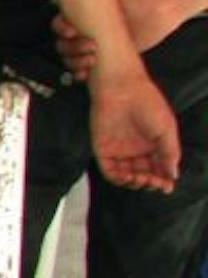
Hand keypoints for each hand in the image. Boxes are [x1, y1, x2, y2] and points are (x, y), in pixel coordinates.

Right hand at [53, 0, 190, 80]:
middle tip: (91, 45)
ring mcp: (93, 44)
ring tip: (92, 59)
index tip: (72, 31)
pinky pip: (84, 69)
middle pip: (62, 44)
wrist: (163, 8)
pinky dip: (80, 73)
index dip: (61, 29)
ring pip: (70, 58)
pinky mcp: (105, 57)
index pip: (59, 24)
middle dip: (71, 48)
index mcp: (82, 13)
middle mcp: (85, 28)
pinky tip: (86, 73)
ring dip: (75, 62)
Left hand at [89, 67, 181, 192]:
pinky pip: (110, 171)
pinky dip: (118, 178)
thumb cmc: (147, 104)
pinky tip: (128, 177)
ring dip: (135, 183)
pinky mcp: (103, 151)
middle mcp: (137, 150)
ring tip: (142, 179)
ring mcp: (120, 151)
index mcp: (154, 145)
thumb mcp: (166, 129)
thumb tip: (174, 174)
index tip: (167, 187)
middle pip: (144, 175)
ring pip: (127, 176)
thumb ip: (170, 152)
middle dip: (150, 182)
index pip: (159, 168)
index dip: (163, 179)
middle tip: (155, 182)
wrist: (123, 91)